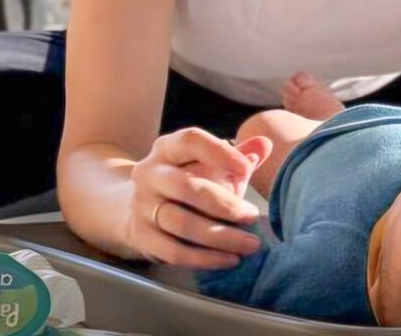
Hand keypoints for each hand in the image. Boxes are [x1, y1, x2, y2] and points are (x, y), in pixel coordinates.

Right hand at [126, 127, 272, 268]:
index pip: (191, 141)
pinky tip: (229, 259)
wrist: (135, 207)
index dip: (220, 153)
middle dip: (224, 204)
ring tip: (250, 244)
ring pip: (182, 223)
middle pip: (186, 187)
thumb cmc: (183, 181)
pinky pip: (174, 251)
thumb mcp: (204, 163)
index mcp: (167, 148)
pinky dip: (205, 258)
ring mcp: (141, 206)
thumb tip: (265, 145)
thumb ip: (235, 155)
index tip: (248, 169)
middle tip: (253, 216)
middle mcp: (150, 173)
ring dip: (220, 236)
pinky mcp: (141, 237)